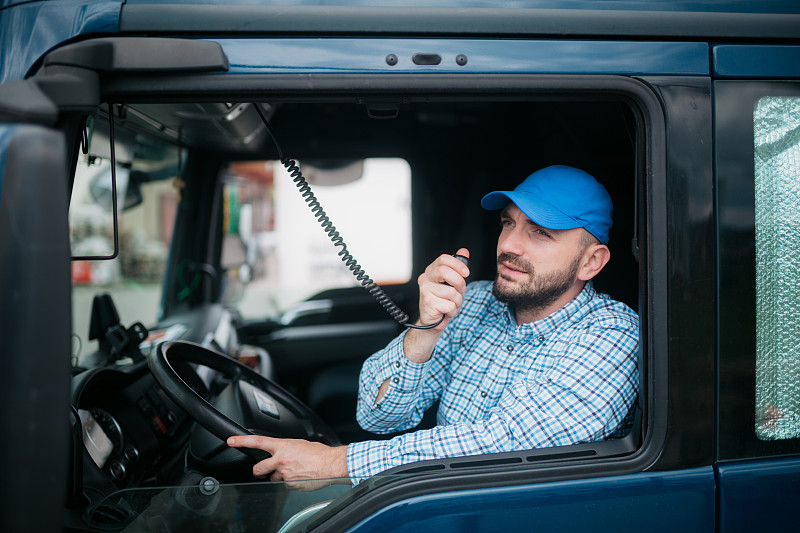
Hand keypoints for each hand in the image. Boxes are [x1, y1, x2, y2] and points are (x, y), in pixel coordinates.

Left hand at [227, 435, 347, 490]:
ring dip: (280, 476)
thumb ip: (286, 448)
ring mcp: (285, 473)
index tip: (231, 441)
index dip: (242, 442)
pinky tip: (300, 476)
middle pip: (259, 468)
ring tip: (295, 470)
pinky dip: (291, 482)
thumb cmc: (319, 453)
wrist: (330, 464)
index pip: (257, 442)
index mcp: (283, 446)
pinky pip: (285, 484)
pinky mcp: (290, 484)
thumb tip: (280, 452)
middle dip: (258, 471)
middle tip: (262, 471)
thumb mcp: (299, 444)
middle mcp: (281, 460)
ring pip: (274, 477)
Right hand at [416, 247, 469, 331]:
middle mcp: (425, 278)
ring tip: (451, 304)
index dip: (458, 264)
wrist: (432, 321)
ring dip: (457, 301)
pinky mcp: (428, 303)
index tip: (466, 273)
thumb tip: (464, 251)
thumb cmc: (443, 301)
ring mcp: (425, 291)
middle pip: (445, 271)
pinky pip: (449, 305)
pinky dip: (453, 310)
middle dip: (459, 282)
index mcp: (431, 271)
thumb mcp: (452, 282)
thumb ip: (457, 267)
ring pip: (451, 292)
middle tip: (461, 290)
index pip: (443, 259)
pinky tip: (446, 311)